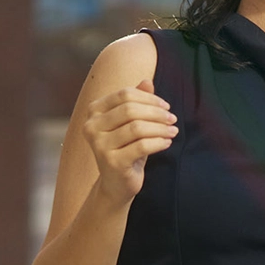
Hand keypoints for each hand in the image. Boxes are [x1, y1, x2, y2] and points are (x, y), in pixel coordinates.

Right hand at [83, 81, 177, 205]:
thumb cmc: (126, 148)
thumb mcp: (131, 123)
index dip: (149, 98)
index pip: (125, 94)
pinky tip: (167, 142)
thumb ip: (137, 101)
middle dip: (156, 113)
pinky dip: (159, 142)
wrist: (117, 183)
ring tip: (173, 131)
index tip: (166, 107)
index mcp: (94, 111)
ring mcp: (100, 145)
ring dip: (160, 128)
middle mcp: (92, 126)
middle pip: (130, 109)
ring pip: (137, 128)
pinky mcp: (112, 162)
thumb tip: (148, 81)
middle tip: (172, 119)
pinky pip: (142, 146)